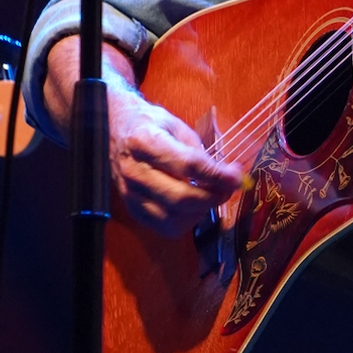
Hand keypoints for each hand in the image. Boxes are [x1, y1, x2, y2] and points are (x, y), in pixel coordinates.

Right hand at [44, 37, 242, 236]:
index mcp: (145, 142)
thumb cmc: (151, 125)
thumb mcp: (176, 126)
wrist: (115, 129)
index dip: (218, 175)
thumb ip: (199, 152)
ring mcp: (130, 193)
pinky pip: (164, 227)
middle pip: (181, 198)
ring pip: (174, 219)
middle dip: (213, 197)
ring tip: (210, 195)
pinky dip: (185, 221)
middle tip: (228, 187)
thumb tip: (226, 177)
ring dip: (201, 211)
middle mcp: (134, 171)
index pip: (189, 165)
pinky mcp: (131, 209)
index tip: (237, 177)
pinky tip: (192, 205)